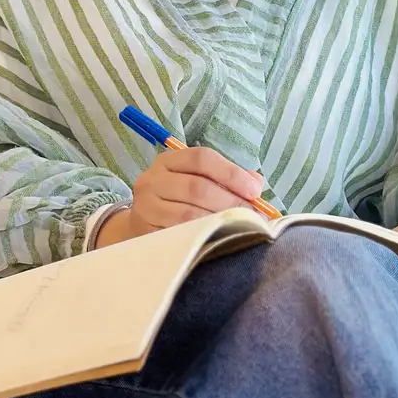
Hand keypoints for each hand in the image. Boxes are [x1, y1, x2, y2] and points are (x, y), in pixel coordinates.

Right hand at [100, 147, 265, 244]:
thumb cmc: (177, 199)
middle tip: (253, 216)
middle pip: (197, 187)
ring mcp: (146, 207)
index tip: (255, 191)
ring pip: (188, 215)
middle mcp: (153, 180)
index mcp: (169, 161)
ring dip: (219, 222)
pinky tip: (218, 239)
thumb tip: (255, 183)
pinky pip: (178, 236)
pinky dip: (202, 237)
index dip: (231, 173)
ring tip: (240, 228)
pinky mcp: (145, 233)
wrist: (141, 223)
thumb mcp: (198, 179)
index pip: (202, 159)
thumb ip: (227, 178)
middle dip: (230, 202)